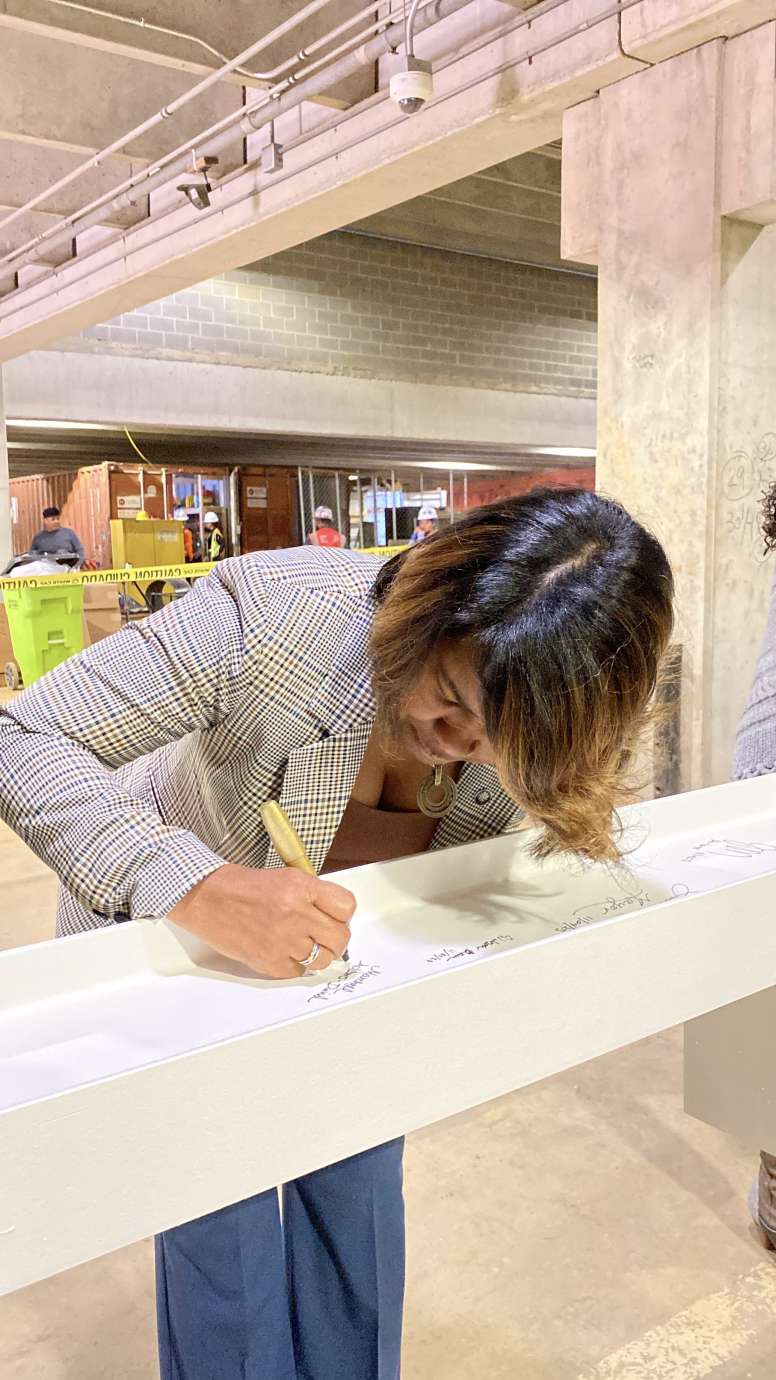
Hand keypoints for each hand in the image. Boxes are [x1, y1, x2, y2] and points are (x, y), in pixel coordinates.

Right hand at [169, 863, 354, 977]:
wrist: (205, 897)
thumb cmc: (240, 886)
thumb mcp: (284, 877)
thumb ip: (312, 895)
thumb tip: (334, 917)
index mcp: (301, 887)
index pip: (347, 907)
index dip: (342, 914)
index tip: (335, 917)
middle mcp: (295, 914)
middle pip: (340, 938)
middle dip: (335, 938)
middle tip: (324, 935)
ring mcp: (283, 940)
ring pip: (322, 960)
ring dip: (317, 955)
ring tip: (302, 945)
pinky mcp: (269, 961)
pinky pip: (297, 972)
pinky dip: (293, 965)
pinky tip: (282, 951)